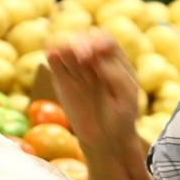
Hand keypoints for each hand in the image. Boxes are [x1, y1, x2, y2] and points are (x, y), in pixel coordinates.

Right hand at [47, 31, 138, 147]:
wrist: (105, 140)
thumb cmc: (122, 118)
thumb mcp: (127, 96)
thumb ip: (116, 74)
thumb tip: (97, 57)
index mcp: (114, 61)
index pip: (104, 39)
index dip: (98, 42)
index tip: (95, 55)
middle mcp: (95, 62)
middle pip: (84, 39)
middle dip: (81, 44)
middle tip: (82, 58)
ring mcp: (77, 70)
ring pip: (68, 47)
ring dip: (66, 47)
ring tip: (67, 56)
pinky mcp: (62, 82)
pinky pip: (55, 62)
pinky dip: (52, 55)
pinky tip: (54, 56)